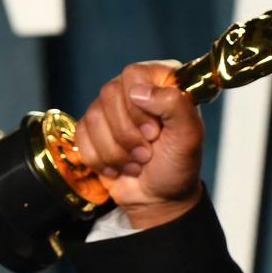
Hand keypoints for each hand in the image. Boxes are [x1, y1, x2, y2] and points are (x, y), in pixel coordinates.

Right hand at [74, 60, 204, 228]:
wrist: (160, 197)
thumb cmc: (178, 165)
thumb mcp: (190, 136)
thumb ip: (175, 105)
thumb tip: (139, 91)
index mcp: (162, 81)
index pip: (134, 74)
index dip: (140, 107)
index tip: (155, 132)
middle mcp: (134, 88)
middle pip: (109, 94)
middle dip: (128, 134)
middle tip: (148, 152)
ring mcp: (111, 108)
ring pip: (93, 117)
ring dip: (117, 150)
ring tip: (138, 161)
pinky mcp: (92, 128)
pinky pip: (81, 136)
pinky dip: (101, 159)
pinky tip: (121, 165)